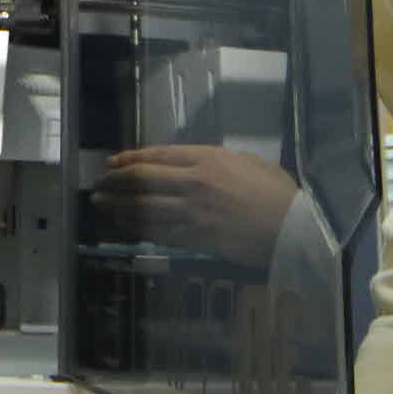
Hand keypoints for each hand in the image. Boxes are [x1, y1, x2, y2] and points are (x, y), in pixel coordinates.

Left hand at [94, 144, 300, 258]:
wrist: (292, 229)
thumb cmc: (277, 193)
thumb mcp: (247, 162)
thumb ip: (216, 161)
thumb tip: (194, 164)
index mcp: (207, 158)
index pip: (157, 156)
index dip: (130, 159)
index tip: (113, 162)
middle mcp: (194, 182)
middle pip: (143, 180)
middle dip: (116, 181)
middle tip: (100, 183)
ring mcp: (192, 212)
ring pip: (144, 208)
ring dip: (119, 206)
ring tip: (102, 204)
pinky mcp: (195, 238)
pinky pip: (159, 231)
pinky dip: (138, 228)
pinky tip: (126, 225)